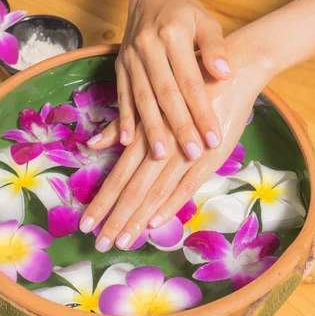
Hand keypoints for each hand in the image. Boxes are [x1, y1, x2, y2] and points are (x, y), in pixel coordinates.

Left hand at [80, 37, 270, 251]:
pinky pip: (187, 185)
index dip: (101, 203)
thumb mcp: (148, 107)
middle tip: (98, 244)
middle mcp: (158, 148)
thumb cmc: (182, 90)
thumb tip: (92, 144)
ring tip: (122, 242)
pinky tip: (155, 222)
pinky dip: (170, 204)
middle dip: (114, 220)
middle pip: (130, 190)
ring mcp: (184, 154)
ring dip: (137, 219)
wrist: (228, 71)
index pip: (116, 178)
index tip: (86, 225)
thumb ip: (121, 129)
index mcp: (141, 138)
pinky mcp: (210, 156)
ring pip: (154, 192)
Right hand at [117, 0, 229, 159]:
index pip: (190, 82)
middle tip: (192, 153)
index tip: (213, 137)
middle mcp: (148, 48)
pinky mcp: (119, 66)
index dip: (202, 111)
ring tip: (161, 154)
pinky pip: (121, 95)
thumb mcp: (206, 21)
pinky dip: (124, 119)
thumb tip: (224, 74)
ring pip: (142, 98)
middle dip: (179, 127)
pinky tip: (127, 141)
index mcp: (173, 36)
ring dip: (151, 128)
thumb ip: (215, 48)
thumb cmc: (184, 12)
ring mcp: (131, 58)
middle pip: (165, 94)